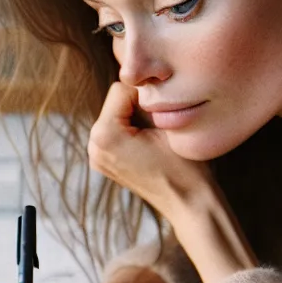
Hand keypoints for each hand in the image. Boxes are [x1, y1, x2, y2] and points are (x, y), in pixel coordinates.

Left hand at [88, 81, 214, 220]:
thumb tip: (143, 80)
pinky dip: (131, 129)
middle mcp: (93, 145)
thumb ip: (151, 100)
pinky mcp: (103, 161)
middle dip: (138, 105)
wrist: (188, 203)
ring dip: (135, 116)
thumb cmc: (185, 166)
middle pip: (115, 101)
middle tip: (160, 124)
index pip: (121, 89)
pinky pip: (116, 130)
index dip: (147, 95)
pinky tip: (148, 143)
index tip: (164, 112)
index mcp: (104, 134)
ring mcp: (96, 156)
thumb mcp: (169, 124)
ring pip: (116, 114)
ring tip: (155, 135)